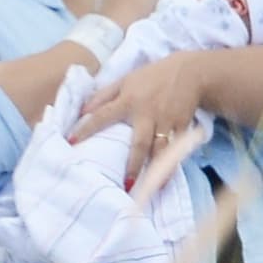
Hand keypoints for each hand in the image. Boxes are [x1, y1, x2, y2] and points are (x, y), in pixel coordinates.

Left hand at [71, 51, 204, 188]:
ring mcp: (166, 122)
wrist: (190, 72)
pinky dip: (172, 164)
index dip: (86, 129)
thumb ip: (103, 95)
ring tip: (152, 190)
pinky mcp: (182, 127)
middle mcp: (147, 113)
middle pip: (139, 144)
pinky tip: (166, 180)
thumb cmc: (152, 77)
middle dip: (133, 165)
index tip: (71, 142)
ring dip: (157, 171)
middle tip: (126, 185)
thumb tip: (82, 111)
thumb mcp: (126, 80)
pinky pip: (177, 149)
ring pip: (161, 150)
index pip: (103, 115)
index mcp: (129, 100)